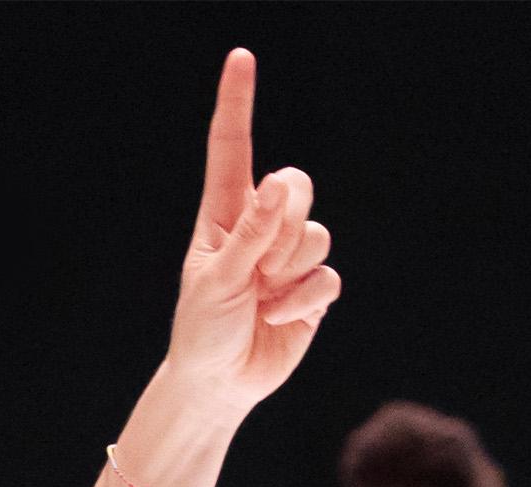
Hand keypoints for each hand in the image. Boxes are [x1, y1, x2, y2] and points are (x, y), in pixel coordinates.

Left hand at [165, 52, 339, 413]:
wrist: (218, 384)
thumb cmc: (202, 330)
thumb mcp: (215, 281)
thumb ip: (251, 233)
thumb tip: (280, 182)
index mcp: (225, 216)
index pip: (233, 149)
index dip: (238, 104)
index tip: (240, 58)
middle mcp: (261, 228)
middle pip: (296, 187)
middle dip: (283, 225)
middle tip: (256, 270)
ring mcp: (290, 257)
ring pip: (316, 234)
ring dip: (289, 272)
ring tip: (261, 301)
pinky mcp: (313, 288)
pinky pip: (328, 276)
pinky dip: (303, 301)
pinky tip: (278, 320)